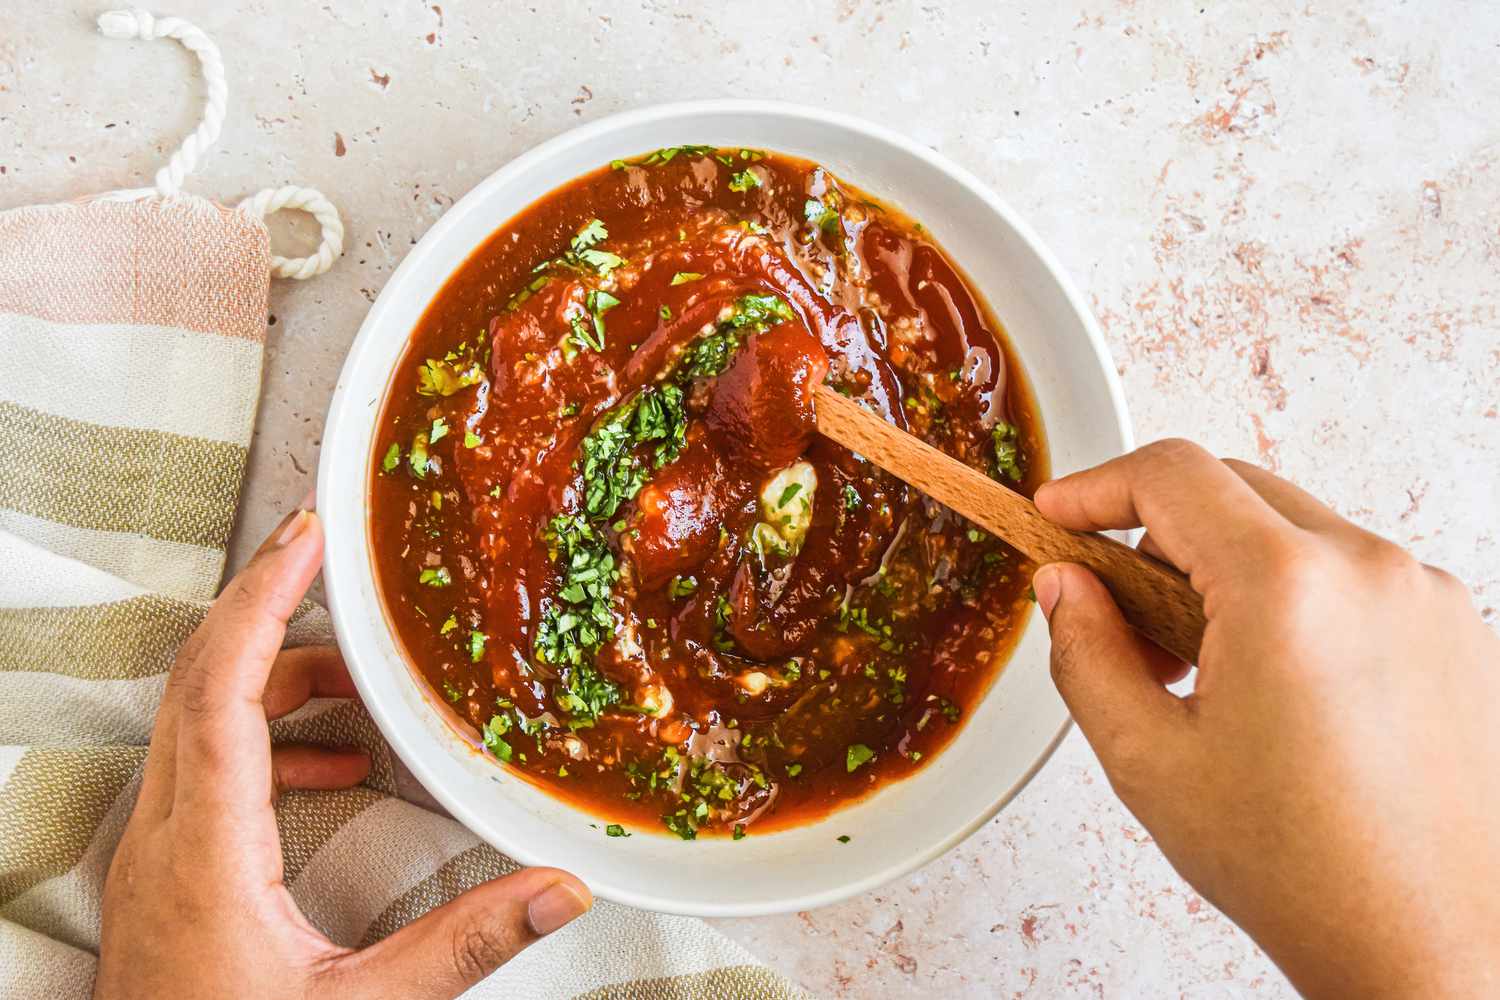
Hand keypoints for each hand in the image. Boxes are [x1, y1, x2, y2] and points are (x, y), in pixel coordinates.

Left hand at [94, 504, 590, 999]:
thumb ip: (464, 947)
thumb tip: (557, 892)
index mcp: (206, 856)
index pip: (221, 691)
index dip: (264, 602)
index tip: (306, 541)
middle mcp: (165, 840)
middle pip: (198, 681)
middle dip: (266, 607)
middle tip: (326, 558)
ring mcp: (157, 855)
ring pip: (197, 720)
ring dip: (274, 679)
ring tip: (360, 680)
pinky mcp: (168, 874)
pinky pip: (205, 767)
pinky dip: (266, 739)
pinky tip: (333, 769)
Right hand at [1032, 440, 1499, 999]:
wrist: (1434, 947)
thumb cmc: (1304, 870)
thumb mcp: (1149, 760)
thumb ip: (1086, 651)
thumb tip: (1065, 585)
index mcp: (1287, 588)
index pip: (1173, 474)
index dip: (1096, 485)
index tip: (1059, 516)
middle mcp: (1371, 570)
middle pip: (1235, 488)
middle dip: (1159, 531)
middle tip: (1119, 611)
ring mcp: (1428, 596)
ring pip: (1295, 530)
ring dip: (1230, 569)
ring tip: (1205, 672)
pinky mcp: (1459, 629)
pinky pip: (1353, 574)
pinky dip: (1297, 599)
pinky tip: (1278, 689)